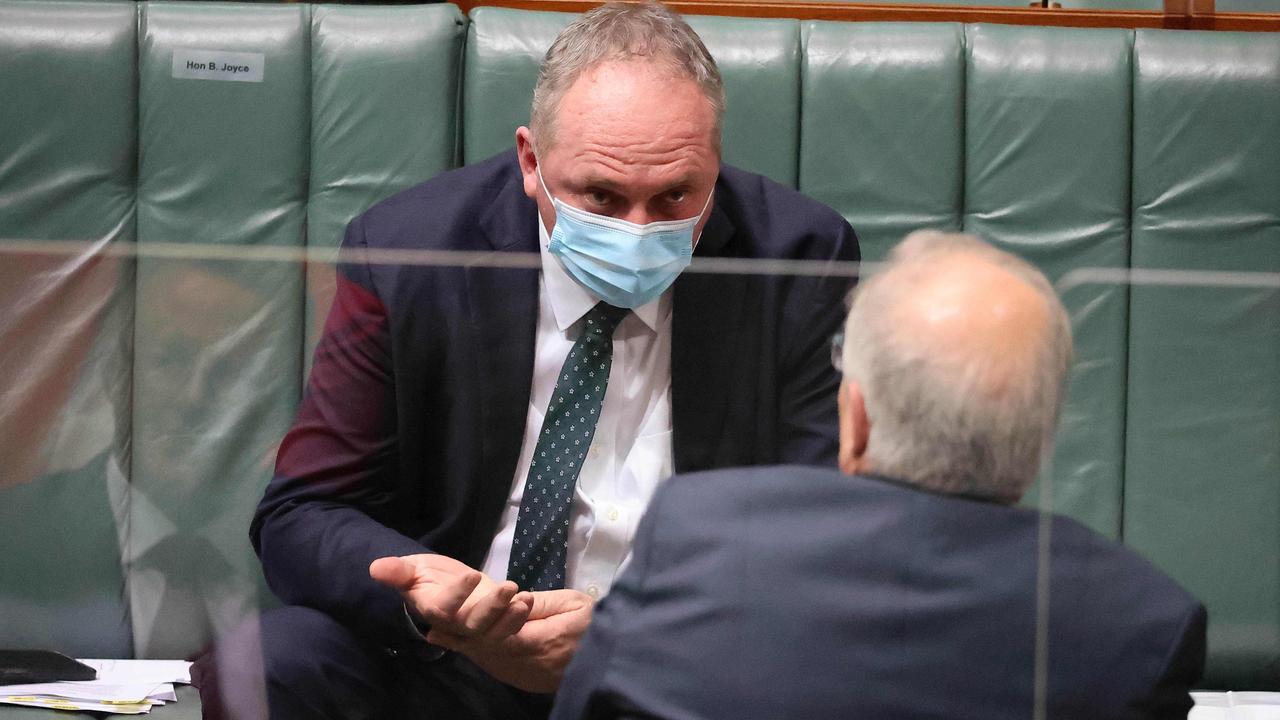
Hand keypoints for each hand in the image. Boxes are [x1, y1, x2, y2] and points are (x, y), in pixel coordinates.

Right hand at [369, 554, 532, 638]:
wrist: (445, 587)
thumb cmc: (426, 578)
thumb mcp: (411, 570)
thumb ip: (398, 572)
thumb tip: (375, 567)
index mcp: (434, 610)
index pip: (444, 609)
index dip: (458, 595)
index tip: (471, 575)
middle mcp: (456, 625)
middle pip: (474, 625)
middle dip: (493, 608)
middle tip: (510, 586)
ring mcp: (477, 628)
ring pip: (493, 631)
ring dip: (511, 618)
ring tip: (524, 598)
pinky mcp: (494, 625)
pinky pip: (507, 629)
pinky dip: (519, 618)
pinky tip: (528, 600)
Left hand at [427, 589, 594, 692]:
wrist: (611, 660)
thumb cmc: (596, 625)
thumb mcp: (573, 604)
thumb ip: (541, 603)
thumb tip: (512, 599)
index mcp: (539, 642)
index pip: (498, 634)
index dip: (475, 626)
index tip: (450, 619)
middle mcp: (526, 664)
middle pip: (486, 651)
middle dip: (462, 637)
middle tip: (435, 628)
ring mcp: (525, 676)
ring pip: (488, 661)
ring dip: (465, 647)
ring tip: (439, 635)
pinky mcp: (526, 680)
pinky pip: (496, 666)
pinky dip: (477, 655)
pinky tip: (461, 645)